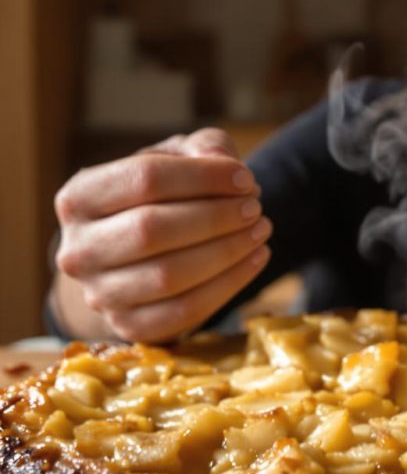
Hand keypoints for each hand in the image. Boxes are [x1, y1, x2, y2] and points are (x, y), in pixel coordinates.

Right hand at [54, 128, 271, 341]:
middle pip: (152, 229)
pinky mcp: (129, 326)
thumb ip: (202, 147)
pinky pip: (184, 311)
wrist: (138, 257)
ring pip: (168, 276)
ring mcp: (99, 294)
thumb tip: (220, 158)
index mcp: (79, 197)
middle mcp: (78, 250)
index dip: (203, 177)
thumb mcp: (177, 159)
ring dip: (227, 251)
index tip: (246, 178)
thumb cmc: (162, 197)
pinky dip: (229, 284)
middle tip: (255, 208)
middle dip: (216, 217)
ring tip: (262, 230)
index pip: (143, 178)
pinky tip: (256, 258)